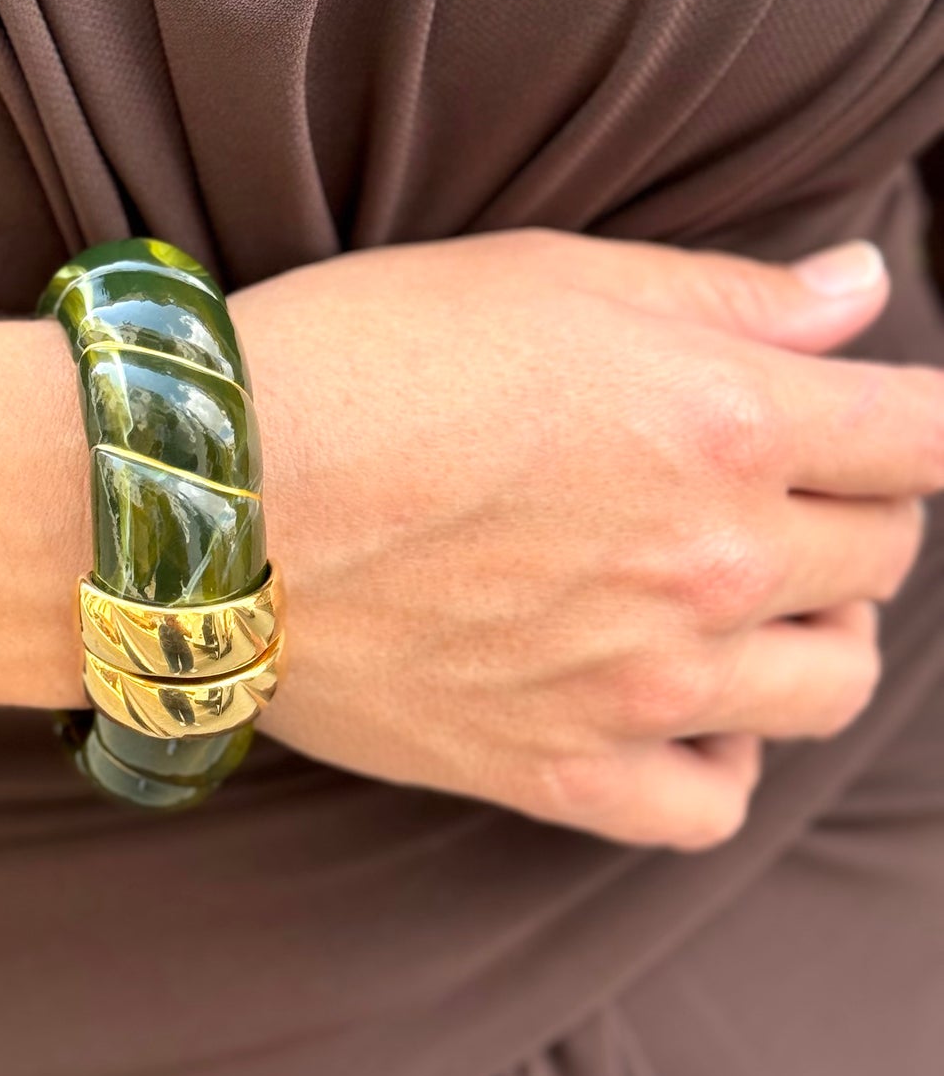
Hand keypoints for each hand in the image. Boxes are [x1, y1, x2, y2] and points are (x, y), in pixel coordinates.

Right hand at [230, 232, 943, 849]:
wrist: (204, 504)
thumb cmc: (363, 357)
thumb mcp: (546, 275)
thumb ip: (728, 294)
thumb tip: (864, 293)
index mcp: (725, 423)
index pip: (926, 436)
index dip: (922, 419)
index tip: (881, 417)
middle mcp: (711, 564)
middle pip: (885, 557)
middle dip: (849, 509)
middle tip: (768, 482)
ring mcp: (643, 684)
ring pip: (831, 685)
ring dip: (816, 632)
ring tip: (739, 594)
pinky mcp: (562, 773)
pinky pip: (714, 800)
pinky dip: (722, 754)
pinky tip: (678, 701)